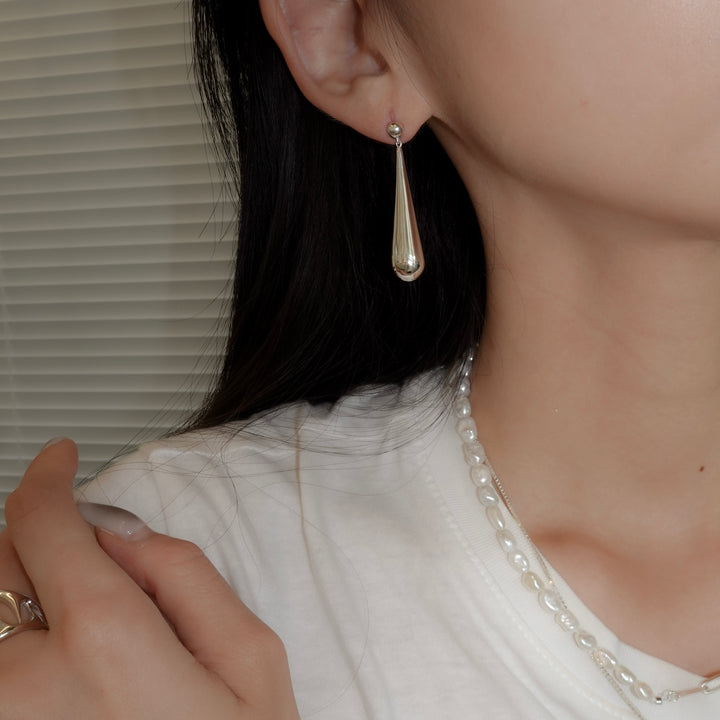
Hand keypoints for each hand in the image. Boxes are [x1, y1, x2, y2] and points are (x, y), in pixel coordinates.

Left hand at [0, 439, 299, 719]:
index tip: (57, 460)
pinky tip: (63, 666)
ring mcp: (6, 719)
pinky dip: (19, 641)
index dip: (47, 478)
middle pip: (0, 561)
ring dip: (25, 595)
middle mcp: (26, 687)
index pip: (45, 524)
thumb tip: (123, 537)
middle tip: (96, 567)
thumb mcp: (249, 658)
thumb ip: (185, 574)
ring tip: (85, 632)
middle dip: (41, 540)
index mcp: (106, 644)